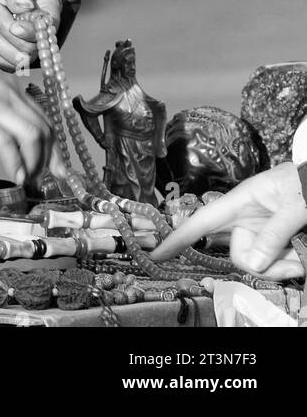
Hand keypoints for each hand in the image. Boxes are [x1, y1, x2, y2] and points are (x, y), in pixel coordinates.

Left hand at [0, 0, 61, 70]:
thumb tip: (25, 6)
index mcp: (48, 7)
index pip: (48, 29)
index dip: (31, 32)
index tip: (14, 26)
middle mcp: (42, 29)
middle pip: (30, 47)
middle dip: (6, 30)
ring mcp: (28, 43)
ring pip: (17, 59)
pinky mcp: (13, 51)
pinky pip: (4, 62)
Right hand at [0, 63, 64, 186]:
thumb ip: (8, 116)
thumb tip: (27, 147)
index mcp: (12, 88)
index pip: (45, 118)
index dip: (55, 147)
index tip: (59, 169)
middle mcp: (8, 92)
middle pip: (43, 128)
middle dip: (48, 158)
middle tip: (43, 179)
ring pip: (31, 135)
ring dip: (34, 163)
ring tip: (27, 179)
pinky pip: (7, 144)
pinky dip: (16, 163)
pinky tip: (16, 176)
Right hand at [151, 164, 306, 280]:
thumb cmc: (304, 182)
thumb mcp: (293, 205)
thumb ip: (273, 233)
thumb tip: (252, 263)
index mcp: (240, 201)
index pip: (202, 220)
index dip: (178, 237)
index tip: (156, 254)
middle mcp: (245, 218)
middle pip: (239, 253)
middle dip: (264, 264)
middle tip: (293, 262)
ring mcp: (259, 230)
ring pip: (257, 262)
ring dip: (280, 266)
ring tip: (301, 257)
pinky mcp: (272, 240)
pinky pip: (271, 262)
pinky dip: (287, 264)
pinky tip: (300, 256)